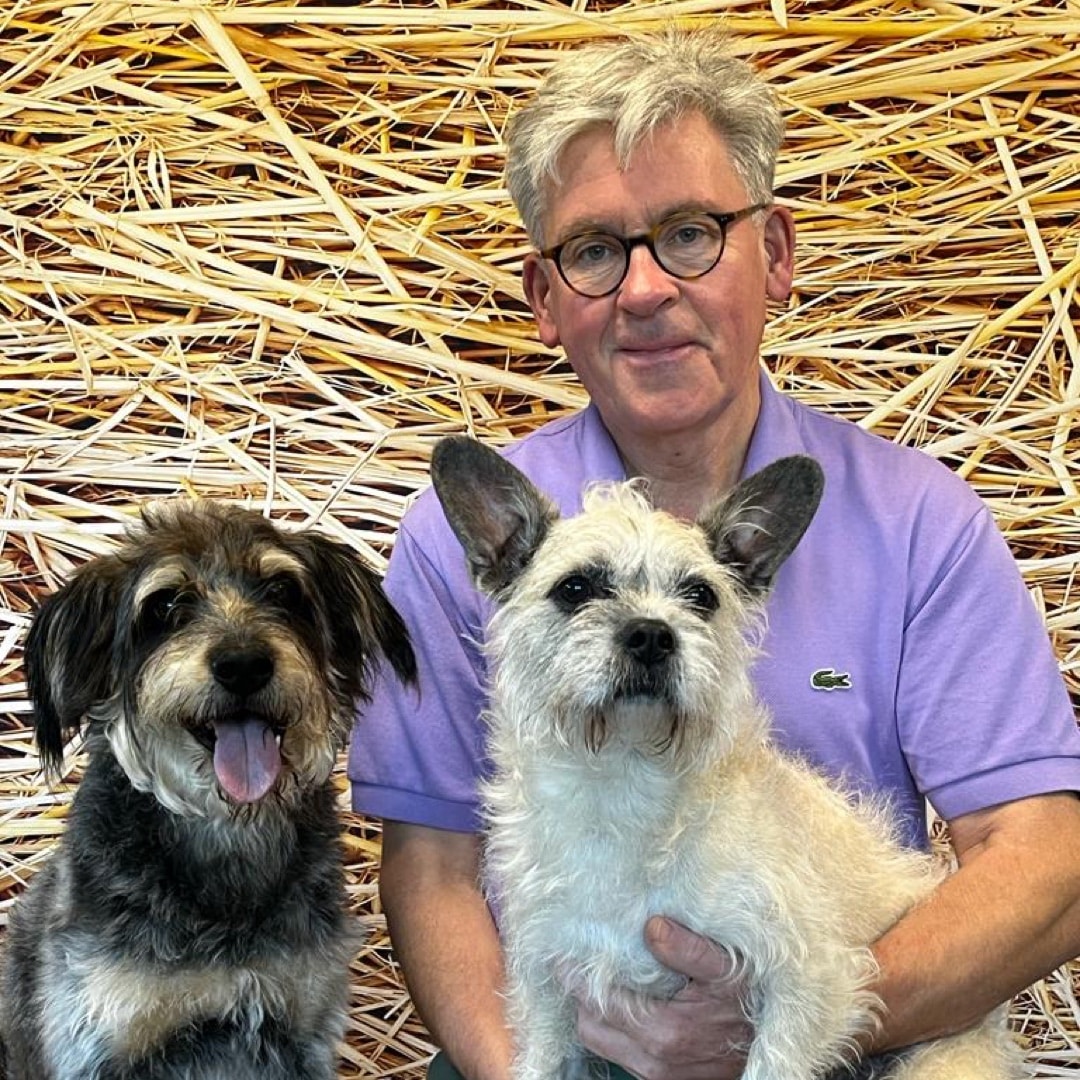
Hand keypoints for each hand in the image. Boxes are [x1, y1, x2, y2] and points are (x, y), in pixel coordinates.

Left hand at [572, 916, 752, 1079]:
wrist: (771, 1043)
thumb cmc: (751, 1002)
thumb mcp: (728, 969)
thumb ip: (689, 949)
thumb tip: (651, 926)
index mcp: (664, 1030)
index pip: (597, 1003)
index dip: (574, 976)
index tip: (561, 951)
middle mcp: (653, 1059)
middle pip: (589, 1027)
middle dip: (578, 994)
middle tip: (578, 960)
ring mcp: (657, 1073)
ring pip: (600, 1042)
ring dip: (593, 1012)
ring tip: (598, 976)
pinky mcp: (662, 1077)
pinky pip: (619, 1052)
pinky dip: (611, 1027)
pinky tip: (621, 999)